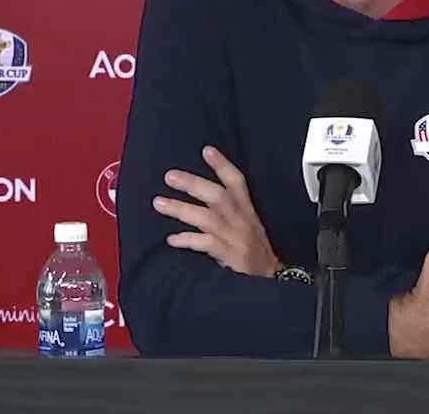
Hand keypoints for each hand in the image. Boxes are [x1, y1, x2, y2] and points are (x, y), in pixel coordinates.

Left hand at [152, 146, 280, 277]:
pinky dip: (188, 240)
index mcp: (246, 210)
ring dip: (181, 209)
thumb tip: (200, 192)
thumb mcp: (248, 224)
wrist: (270, 278)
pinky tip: (172, 239)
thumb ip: (230, 209)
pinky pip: (207, 244)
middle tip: (169, 176)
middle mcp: (241, 220)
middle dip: (193, 184)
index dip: (222, 165)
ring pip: (207, 218)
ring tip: (159, 203)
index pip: (236, 182)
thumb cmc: (253, 249)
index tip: (207, 150)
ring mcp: (236, 238)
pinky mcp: (231, 256)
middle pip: (218, 196)